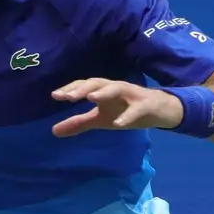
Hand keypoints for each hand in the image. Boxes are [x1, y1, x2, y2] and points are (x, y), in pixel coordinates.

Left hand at [50, 78, 183, 137]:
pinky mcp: (146, 105)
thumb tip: (53, 131)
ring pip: (117, 88)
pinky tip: (118, 124)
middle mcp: (116, 88)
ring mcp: (132, 95)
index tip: (55, 96)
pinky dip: (127, 115)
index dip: (71, 89)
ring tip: (91, 98)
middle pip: (98, 82)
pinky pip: (137, 109)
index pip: (85, 85)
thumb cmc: (125, 111)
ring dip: (104, 92)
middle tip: (68, 97)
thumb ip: (79, 123)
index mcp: (103, 90)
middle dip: (83, 88)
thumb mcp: (100, 119)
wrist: (159, 111)